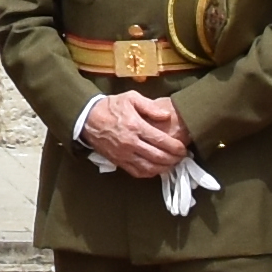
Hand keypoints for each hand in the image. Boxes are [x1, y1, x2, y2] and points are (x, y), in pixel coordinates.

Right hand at [76, 89, 190, 181]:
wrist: (88, 119)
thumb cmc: (111, 107)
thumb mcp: (131, 98)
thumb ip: (150, 106)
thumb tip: (166, 116)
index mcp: (135, 126)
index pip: (161, 141)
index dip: (175, 147)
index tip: (183, 148)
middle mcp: (130, 143)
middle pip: (158, 156)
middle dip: (174, 159)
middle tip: (182, 157)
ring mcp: (124, 155)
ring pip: (149, 168)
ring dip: (164, 168)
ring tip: (172, 163)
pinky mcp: (119, 162)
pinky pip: (137, 172)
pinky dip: (150, 173)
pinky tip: (157, 169)